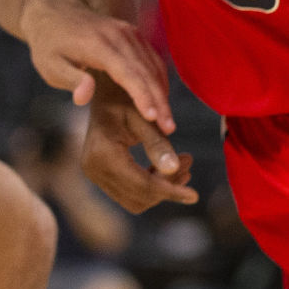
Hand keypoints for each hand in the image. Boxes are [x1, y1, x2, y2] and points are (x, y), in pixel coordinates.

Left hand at [21, 0, 174, 133]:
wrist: (54, 11)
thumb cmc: (50, 44)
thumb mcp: (50, 65)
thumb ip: (71, 80)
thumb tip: (85, 97)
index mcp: (99, 44)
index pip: (128, 73)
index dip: (142, 96)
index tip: (153, 118)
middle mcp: (119, 35)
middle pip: (146, 71)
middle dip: (159, 101)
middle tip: (168, 128)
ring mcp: (129, 32)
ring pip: (153, 65)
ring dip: (162, 93)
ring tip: (168, 120)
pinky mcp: (133, 34)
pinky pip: (152, 58)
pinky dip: (159, 79)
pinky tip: (161, 99)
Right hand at [82, 78, 197, 212]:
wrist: (103, 89)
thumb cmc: (126, 98)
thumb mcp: (145, 117)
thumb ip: (158, 144)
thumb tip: (174, 169)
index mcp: (103, 153)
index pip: (142, 184)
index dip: (170, 191)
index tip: (194, 196)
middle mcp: (93, 168)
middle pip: (139, 195)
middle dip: (167, 186)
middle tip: (189, 162)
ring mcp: (94, 173)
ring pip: (135, 199)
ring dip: (161, 187)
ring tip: (184, 163)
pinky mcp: (100, 173)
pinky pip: (129, 191)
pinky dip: (151, 184)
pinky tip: (169, 167)